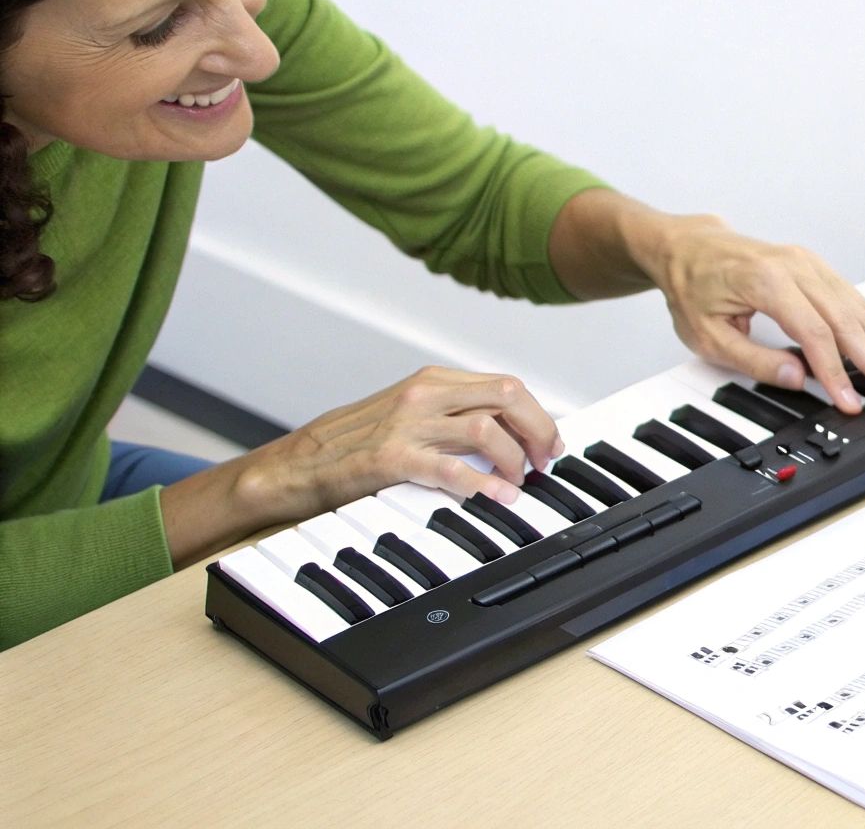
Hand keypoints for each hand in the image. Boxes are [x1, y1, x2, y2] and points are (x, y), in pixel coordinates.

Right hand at [246, 365, 560, 522]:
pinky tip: (500, 497)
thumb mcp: (412, 413)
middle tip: (544, 461)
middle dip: (538, 429)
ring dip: (514, 459)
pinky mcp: (393, 459)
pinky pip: (451, 469)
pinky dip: (484, 484)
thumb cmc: (358, 441)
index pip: (505, 386)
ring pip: (486, 429)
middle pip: (506, 397)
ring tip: (518, 482)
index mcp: (434, 380)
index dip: (538, 415)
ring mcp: (409, 425)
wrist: (300, 462)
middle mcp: (425, 394)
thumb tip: (510, 432)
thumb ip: (455, 414)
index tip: (549, 443)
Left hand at [643, 214, 864, 413]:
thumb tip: (797, 378)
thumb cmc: (692, 286)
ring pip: (854, 303)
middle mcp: (793, 265)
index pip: (814, 332)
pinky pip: (848, 294)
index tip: (850, 399)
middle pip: (845, 317)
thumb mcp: (708, 336)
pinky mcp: (812, 264)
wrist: (687, 247)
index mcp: (765, 281)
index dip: (837, 371)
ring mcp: (806, 261)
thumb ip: (754, 360)